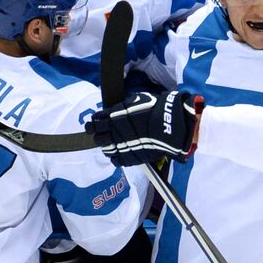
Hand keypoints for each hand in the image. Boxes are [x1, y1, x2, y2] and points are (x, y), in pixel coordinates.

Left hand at [85, 90, 200, 165]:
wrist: (168, 126)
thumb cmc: (154, 109)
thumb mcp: (135, 101)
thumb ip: (122, 107)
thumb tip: (115, 110)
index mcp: (113, 116)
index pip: (96, 121)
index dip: (94, 122)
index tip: (94, 123)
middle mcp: (113, 132)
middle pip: (97, 137)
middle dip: (97, 135)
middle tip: (100, 134)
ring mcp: (120, 147)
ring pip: (105, 149)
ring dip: (106, 147)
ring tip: (110, 145)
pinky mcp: (128, 158)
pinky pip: (115, 161)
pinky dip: (115, 157)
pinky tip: (119, 154)